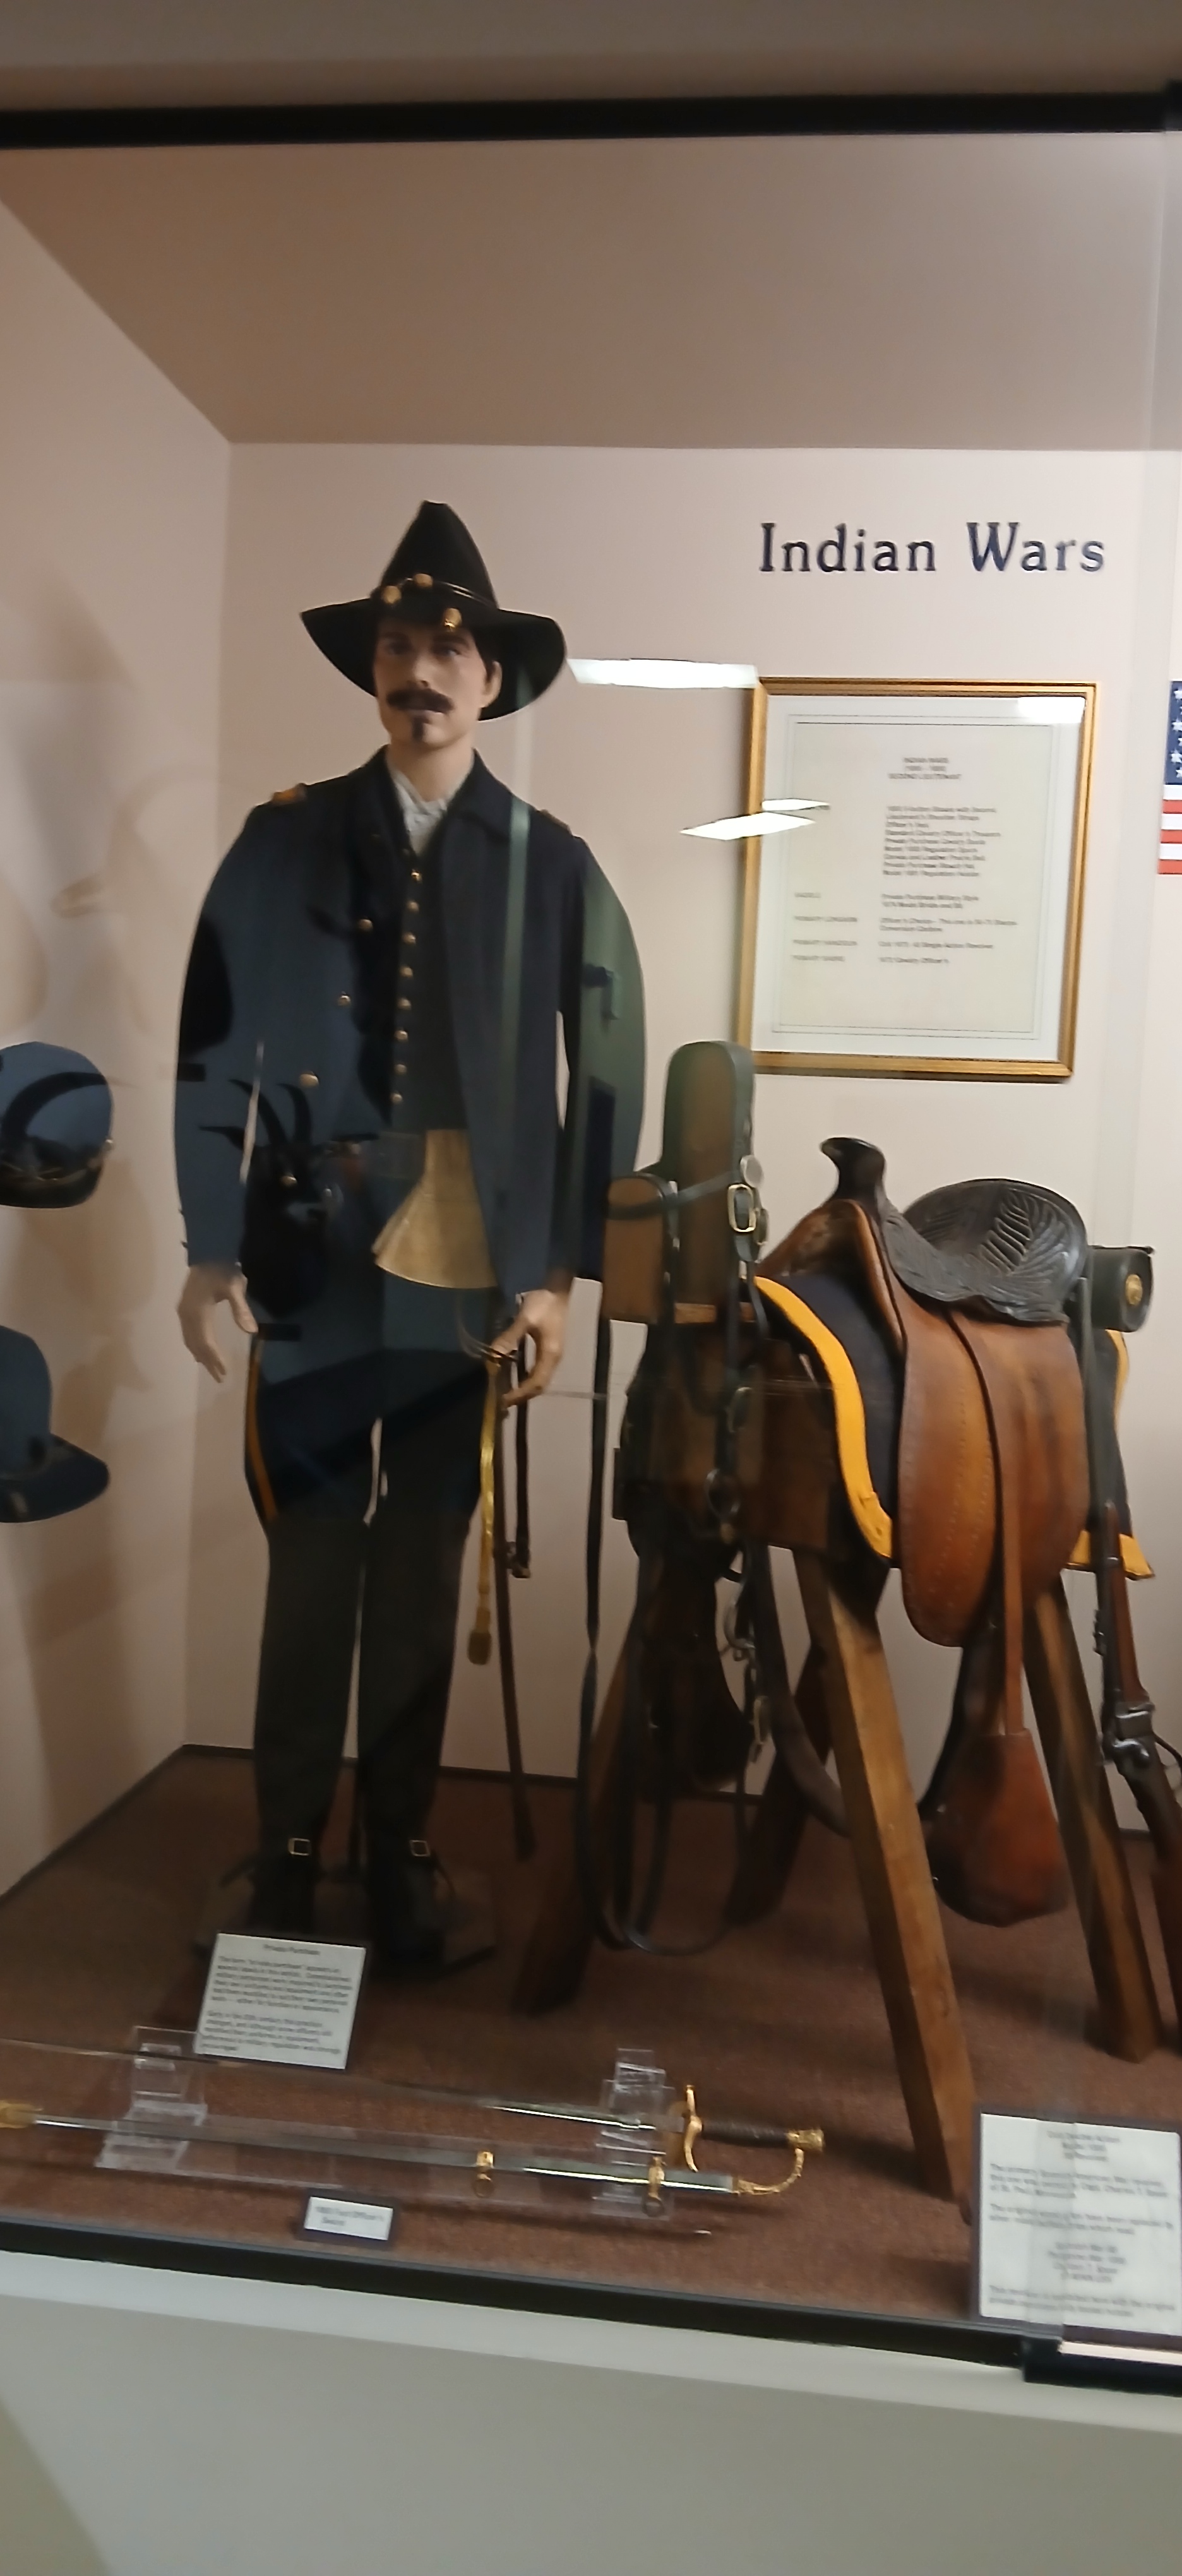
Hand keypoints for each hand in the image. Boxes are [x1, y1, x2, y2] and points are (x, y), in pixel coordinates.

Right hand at [178, 1262, 256, 1382]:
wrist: (206, 1250)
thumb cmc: (223, 1268)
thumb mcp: (235, 1287)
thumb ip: (241, 1310)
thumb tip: (251, 1331)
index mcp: (198, 1312)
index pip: (206, 1342)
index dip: (215, 1359)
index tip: (224, 1373)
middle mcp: (187, 1314)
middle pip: (196, 1344)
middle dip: (208, 1361)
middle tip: (219, 1377)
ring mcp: (183, 1310)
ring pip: (189, 1339)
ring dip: (200, 1354)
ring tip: (210, 1367)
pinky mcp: (184, 1306)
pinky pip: (187, 1332)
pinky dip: (194, 1344)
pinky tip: (200, 1348)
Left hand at [493, 1274, 571, 1404]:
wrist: (559, 1288)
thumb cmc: (544, 1303)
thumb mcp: (526, 1319)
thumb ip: (510, 1338)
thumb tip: (493, 1357)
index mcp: (550, 1355)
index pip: (536, 1383)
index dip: (520, 1394)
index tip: (503, 1400)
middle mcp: (553, 1359)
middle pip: (539, 1386)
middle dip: (522, 1395)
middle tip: (502, 1402)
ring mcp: (552, 1354)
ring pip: (539, 1379)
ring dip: (524, 1388)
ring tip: (507, 1393)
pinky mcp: (548, 1348)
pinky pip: (537, 1370)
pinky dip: (525, 1378)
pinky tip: (514, 1375)